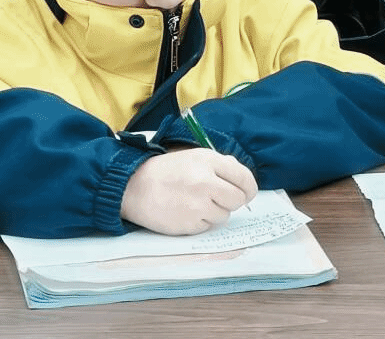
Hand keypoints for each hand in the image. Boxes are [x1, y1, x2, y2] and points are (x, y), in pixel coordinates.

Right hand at [120, 148, 257, 235]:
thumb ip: (221, 165)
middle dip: (232, 200)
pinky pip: (208, 226)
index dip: (249, 188)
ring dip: (215, 212)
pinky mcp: (189, 224)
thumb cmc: (167, 171)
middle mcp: (206, 183)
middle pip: (238, 199)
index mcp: (209, 161)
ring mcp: (197, 205)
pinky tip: (187, 212)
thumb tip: (242, 180)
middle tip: (219, 198)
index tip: (247, 193)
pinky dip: (201, 222)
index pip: (244, 178)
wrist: (134, 187)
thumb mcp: (195, 157)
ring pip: (224, 215)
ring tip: (196, 203)